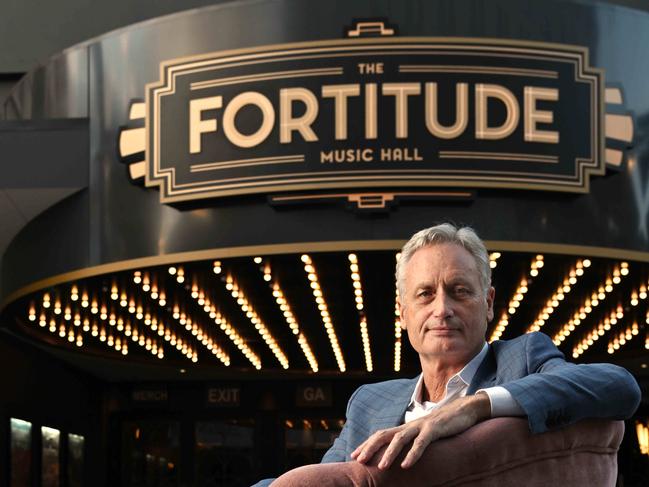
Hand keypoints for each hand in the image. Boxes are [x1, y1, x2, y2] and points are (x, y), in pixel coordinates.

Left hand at [350, 393, 490, 469]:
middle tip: (359, 460)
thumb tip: (402, 456)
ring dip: (389, 453)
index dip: (368, 444)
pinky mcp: (435, 429)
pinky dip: (413, 454)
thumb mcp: (425, 434)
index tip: (355, 455)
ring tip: (381, 467)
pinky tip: (406, 466)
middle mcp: (410, 426)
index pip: (381, 435)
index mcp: (406, 428)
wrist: (464, 409)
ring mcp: (421, 426)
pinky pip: (421, 443)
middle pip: (384, 434)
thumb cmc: (444, 425)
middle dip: (370, 447)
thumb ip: (413, 442)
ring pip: (400, 439)